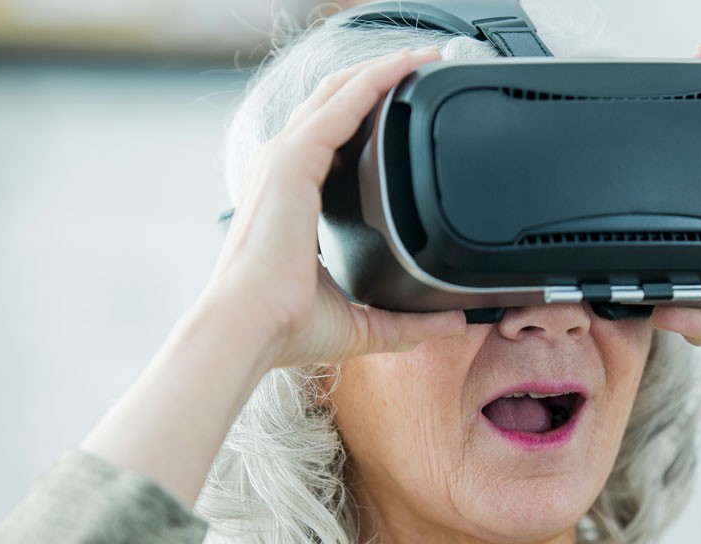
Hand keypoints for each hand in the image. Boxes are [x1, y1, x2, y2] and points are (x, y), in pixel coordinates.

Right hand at [203, 47, 465, 368]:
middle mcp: (281, 171)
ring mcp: (283, 160)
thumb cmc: (284, 326)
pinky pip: (342, 104)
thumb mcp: (360, 323)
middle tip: (423, 68)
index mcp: (289, 200)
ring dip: (381, 69)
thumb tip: (452, 323)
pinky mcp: (293, 160)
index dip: (365, 119)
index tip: (403, 114)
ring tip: (422, 58)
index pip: (328, 142)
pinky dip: (375, 80)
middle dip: (377, 81)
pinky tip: (406, 66)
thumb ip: (406, 322)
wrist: (248, 329)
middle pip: (333, 105)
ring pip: (338, 94)